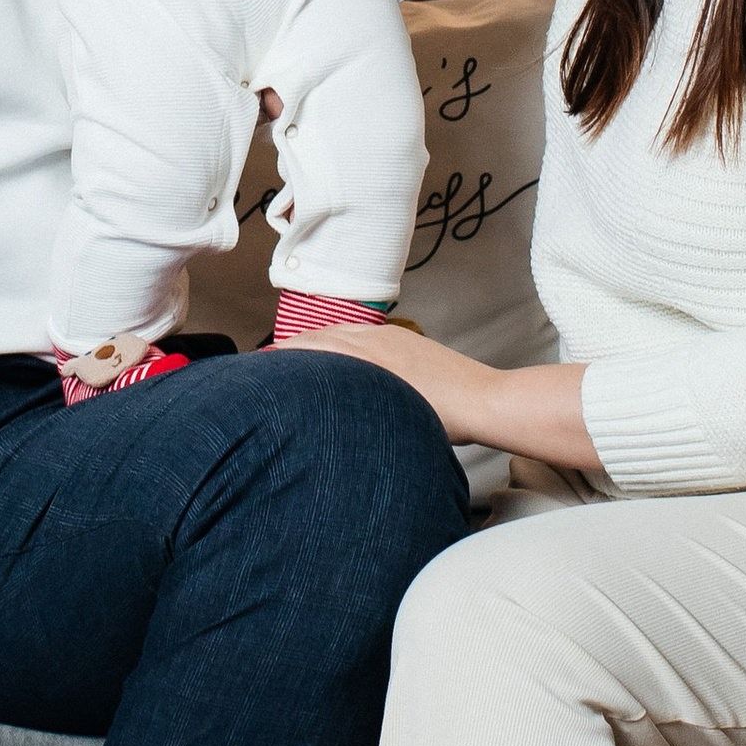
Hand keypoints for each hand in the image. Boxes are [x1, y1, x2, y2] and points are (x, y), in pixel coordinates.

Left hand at [284, 321, 598, 469]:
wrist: (486, 400)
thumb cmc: (460, 400)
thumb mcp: (421, 385)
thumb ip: (393, 389)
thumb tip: (375, 408)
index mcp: (389, 343)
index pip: (334, 337)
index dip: (305, 347)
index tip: (280, 359)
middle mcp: (380, 341)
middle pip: (322, 338)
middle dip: (289, 350)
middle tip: (258, 363)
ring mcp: (380, 354)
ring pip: (322, 345)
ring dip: (291, 354)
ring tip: (262, 369)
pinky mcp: (382, 371)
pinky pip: (333, 359)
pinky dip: (307, 361)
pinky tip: (288, 372)